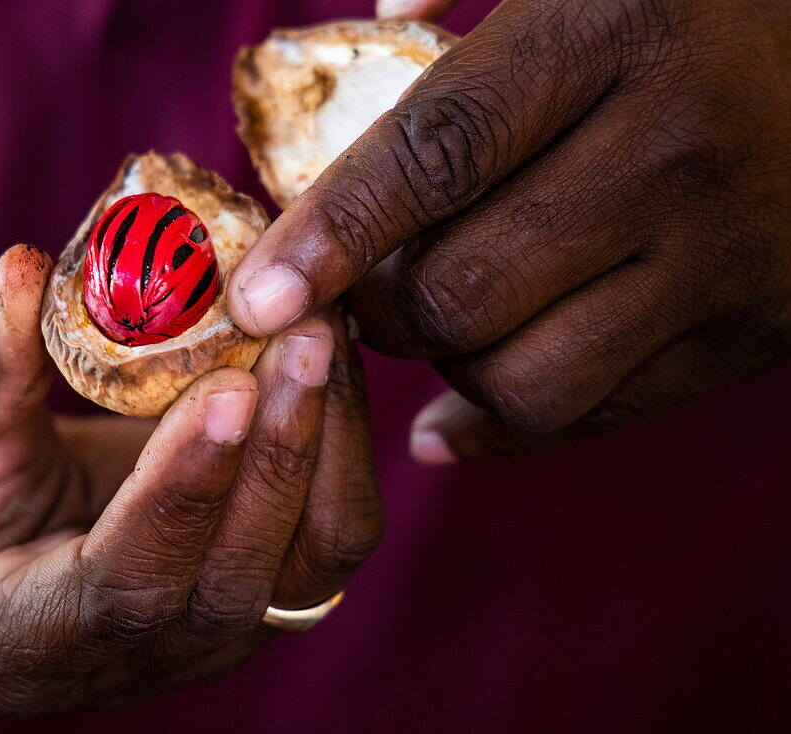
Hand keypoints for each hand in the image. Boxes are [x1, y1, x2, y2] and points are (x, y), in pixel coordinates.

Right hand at [0, 245, 379, 714]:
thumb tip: (27, 272)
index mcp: (13, 637)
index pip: (124, 590)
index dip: (179, 493)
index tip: (224, 386)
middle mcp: (127, 657)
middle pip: (237, 581)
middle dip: (280, 454)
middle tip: (306, 331)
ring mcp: (197, 631)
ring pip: (307, 567)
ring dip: (328, 448)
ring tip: (323, 334)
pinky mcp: (241, 585)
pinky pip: (319, 533)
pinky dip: (335, 449)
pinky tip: (319, 364)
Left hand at [228, 0, 790, 460]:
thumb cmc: (702, 3)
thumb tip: (384, 16)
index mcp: (611, 39)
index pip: (434, 156)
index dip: (329, 236)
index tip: (257, 298)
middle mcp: (670, 155)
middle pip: (460, 290)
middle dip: (378, 313)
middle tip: (362, 293)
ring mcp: (722, 258)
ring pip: (519, 377)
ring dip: (442, 371)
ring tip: (434, 327)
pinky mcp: (755, 331)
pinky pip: (595, 415)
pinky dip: (502, 427)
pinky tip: (456, 415)